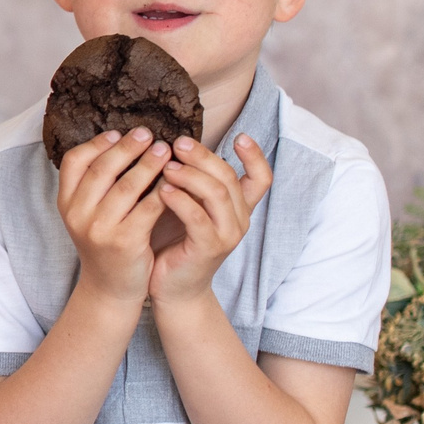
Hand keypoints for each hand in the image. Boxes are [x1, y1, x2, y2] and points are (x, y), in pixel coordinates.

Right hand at [57, 128, 168, 307]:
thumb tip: (119, 143)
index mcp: (66, 202)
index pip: (73, 161)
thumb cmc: (105, 243)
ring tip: (165, 150)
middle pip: (102, 169)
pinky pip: (148, 208)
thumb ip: (94, 185)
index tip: (118, 132)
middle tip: (148, 134)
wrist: (110, 288)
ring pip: (127, 186)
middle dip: (127, 147)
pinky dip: (163, 191)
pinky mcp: (125, 241)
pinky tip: (174, 181)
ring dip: (149, 164)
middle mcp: (77, 214)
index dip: (96, 144)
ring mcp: (99, 229)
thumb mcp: (87, 214)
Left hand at [150, 133, 271, 306]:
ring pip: (217, 193)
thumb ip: (192, 181)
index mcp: (238, 206)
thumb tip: (177, 143)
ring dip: (190, 175)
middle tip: (177, 143)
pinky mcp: (209, 248)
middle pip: (230, 177)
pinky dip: (180, 200)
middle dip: (203, 156)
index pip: (261, 178)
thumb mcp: (188, 205)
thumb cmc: (175, 240)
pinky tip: (162, 190)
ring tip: (166, 166)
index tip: (240, 136)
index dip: (256, 155)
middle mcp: (239, 219)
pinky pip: (198, 217)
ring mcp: (227, 235)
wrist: (173, 287)